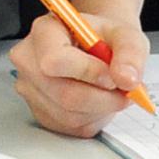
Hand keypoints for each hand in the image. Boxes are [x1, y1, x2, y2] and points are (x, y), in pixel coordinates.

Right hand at [13, 8, 151, 134]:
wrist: (96, 46)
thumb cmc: (104, 38)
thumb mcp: (125, 34)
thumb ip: (130, 52)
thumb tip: (127, 79)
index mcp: (45, 31)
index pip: (56, 60)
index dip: (89, 73)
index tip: (113, 75)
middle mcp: (28, 60)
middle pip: (64, 94)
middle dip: (104, 98)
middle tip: (125, 91)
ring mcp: (30, 89)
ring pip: (69, 115)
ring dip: (101, 110)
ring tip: (112, 92)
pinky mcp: (39, 112)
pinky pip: (70, 127)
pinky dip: (93, 119)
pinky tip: (98, 101)